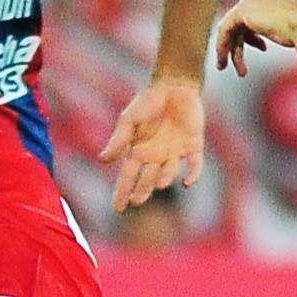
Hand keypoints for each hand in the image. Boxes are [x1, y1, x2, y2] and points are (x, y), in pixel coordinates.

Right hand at [98, 79, 204, 211]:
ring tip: (159, 183)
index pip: (128, 177)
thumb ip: (118, 140)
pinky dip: (193, 174)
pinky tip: (187, 183)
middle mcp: (156, 156)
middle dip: (142, 191)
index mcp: (139, 151)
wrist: (174, 86)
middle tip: (137, 201)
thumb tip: (102, 160)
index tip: (117, 210)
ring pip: (169, 172)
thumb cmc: (148, 101)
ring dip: (164, 179)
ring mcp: (175, 152)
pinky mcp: (193, 145)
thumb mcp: (128, 120)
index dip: (122, 193)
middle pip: (148, 179)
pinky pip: (194, 164)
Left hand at [211, 0, 296, 77]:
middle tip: (241, 63)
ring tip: (229, 68)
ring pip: (230, 27)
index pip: (255, 11)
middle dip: (240, 42)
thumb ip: (284, 29)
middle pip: (241, 20)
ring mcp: (249, 0)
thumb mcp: (295, 26)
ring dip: (229, 50)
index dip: (255, 32)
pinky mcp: (241, 11)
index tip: (263, 48)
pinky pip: (225, 31)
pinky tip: (225, 62)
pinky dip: (222, 47)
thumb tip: (287, 38)